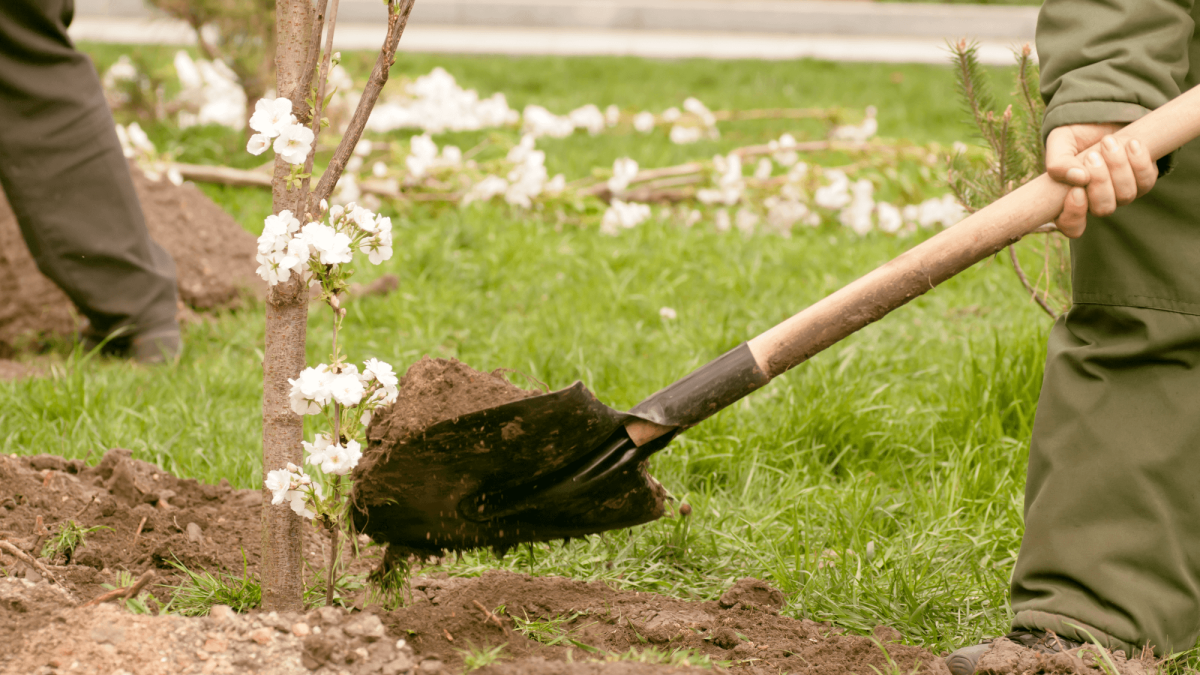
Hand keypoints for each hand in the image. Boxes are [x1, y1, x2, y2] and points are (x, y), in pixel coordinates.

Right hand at [1046, 123, 1157, 237]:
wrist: (1103, 113)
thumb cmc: (1076, 133)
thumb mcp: (1059, 143)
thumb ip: (1058, 162)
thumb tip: (1078, 178)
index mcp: (1070, 200)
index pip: (1072, 226)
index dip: (1075, 215)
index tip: (1076, 191)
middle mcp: (1097, 201)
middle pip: (1103, 209)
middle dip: (1100, 182)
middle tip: (1092, 155)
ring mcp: (1121, 192)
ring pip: (1125, 195)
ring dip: (1118, 168)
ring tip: (1109, 142)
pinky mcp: (1143, 179)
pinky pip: (1146, 180)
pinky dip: (1139, 161)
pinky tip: (1131, 143)